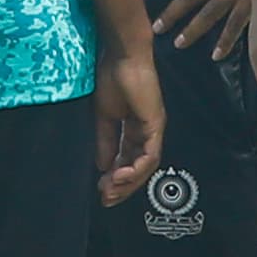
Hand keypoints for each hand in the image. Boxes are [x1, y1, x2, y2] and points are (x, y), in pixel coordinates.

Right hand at [94, 42, 164, 207]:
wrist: (122, 57)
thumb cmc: (112, 78)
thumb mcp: (103, 116)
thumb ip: (105, 141)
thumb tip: (103, 165)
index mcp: (136, 129)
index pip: (129, 160)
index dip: (116, 177)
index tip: (100, 189)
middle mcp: (148, 132)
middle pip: (140, 168)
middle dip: (123, 186)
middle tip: (105, 199)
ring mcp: (154, 129)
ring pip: (146, 166)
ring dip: (128, 182)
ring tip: (109, 190)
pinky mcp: (155, 125)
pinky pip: (149, 155)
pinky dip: (135, 169)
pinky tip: (118, 175)